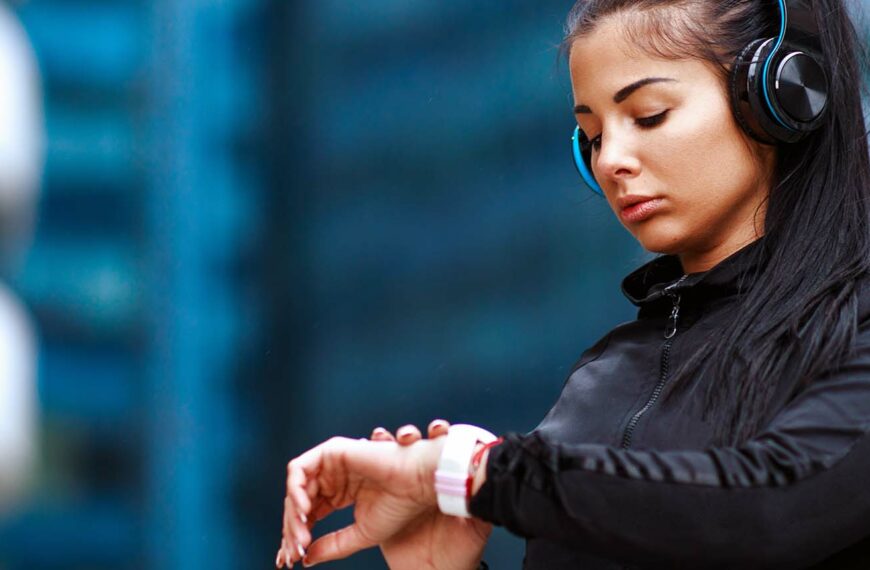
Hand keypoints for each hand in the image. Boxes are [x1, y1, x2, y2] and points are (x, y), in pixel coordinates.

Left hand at [275, 420, 491, 568]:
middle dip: (292, 528)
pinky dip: (296, 491)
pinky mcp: (331, 451)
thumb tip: (305, 558)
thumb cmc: (399, 506)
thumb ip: (333, 545)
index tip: (293, 558)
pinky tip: (305, 512)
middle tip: (295, 550)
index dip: (298, 535)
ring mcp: (331, 463)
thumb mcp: (360, 534)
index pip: (309, 514)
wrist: (418, 484)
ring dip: (293, 513)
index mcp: (341, 492)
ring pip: (296, 488)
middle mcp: (334, 476)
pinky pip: (299, 470)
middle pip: (299, 503)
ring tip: (302, 534)